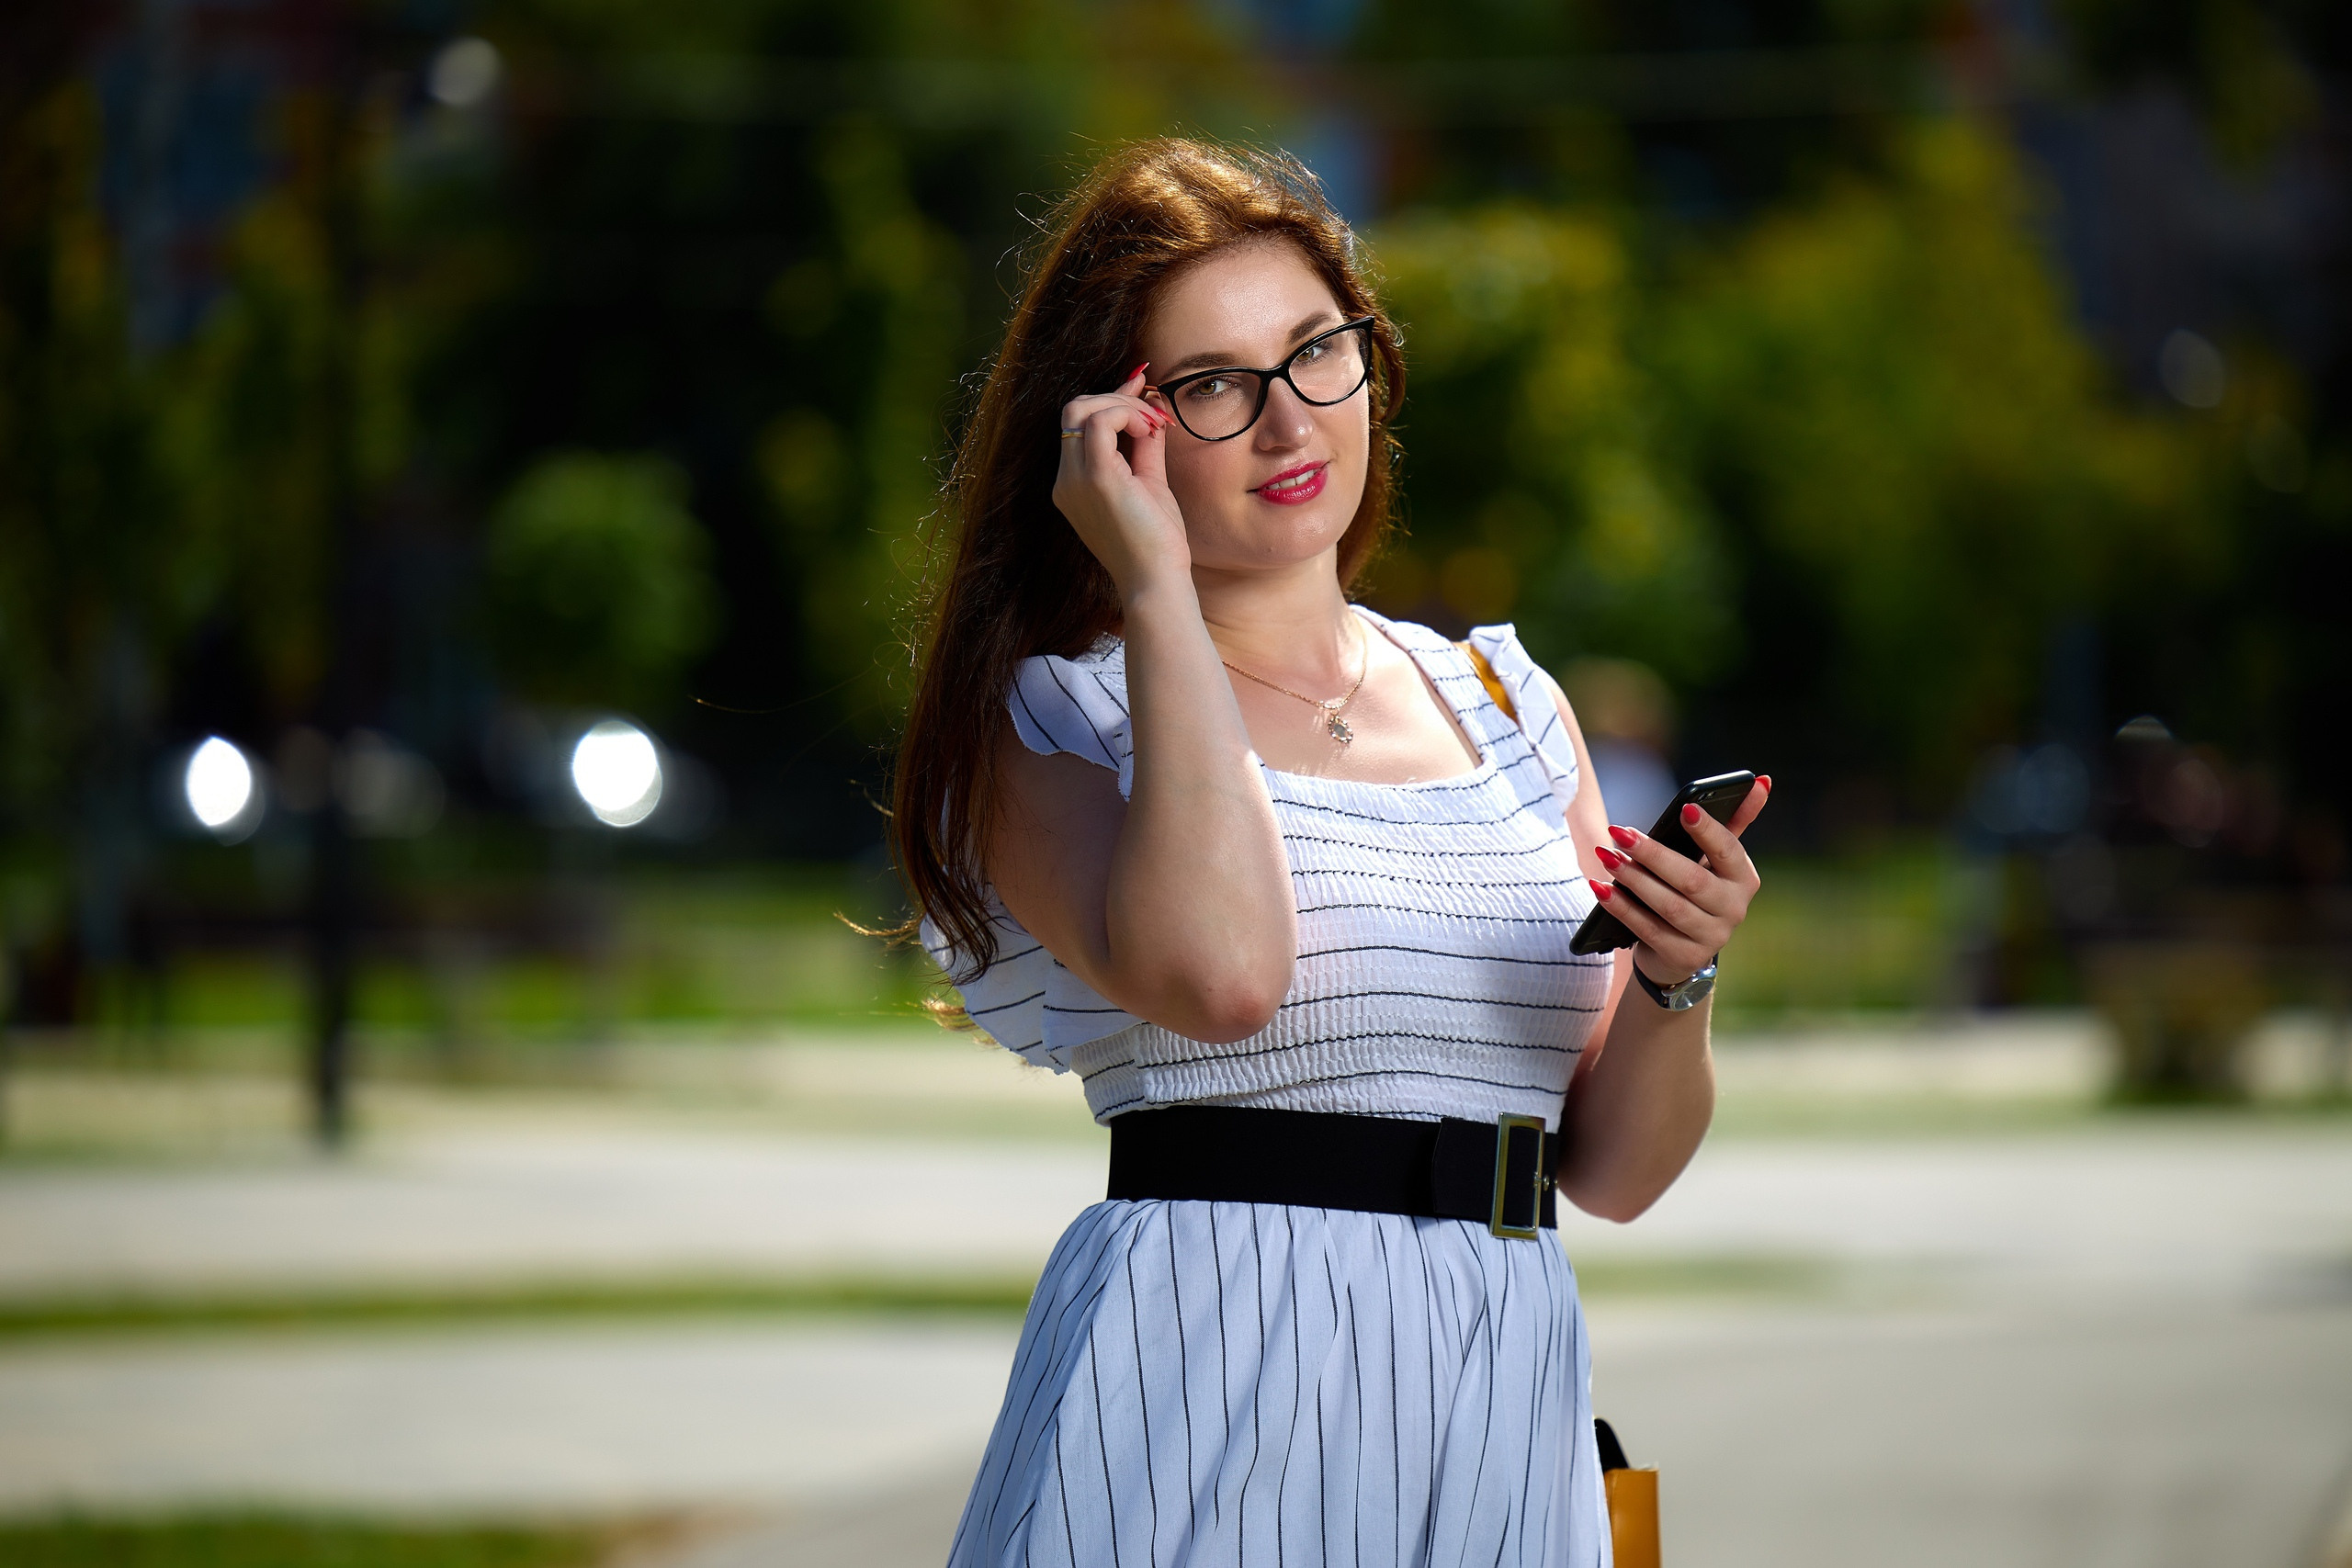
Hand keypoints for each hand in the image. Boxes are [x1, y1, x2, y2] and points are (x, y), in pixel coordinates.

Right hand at [1051, 363, 1188, 595]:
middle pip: (1075, 410)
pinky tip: (1149, 430)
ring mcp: (1075, 479)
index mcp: (1072, 484)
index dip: (1110, 400)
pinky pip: (1101, 421)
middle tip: (1155, 415)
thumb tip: (1149, 409)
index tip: (1141, 388)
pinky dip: (1127, 415)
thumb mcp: (1148, 483)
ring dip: (1124, 405)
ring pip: (1083, 408)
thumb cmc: (1155, 543)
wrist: (1155, 581)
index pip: (1078, 424)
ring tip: (1155, 425)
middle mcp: (1065, 480)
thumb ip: (1144, 446)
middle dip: (1117, 399)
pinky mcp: (1096, 478)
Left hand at [1592, 778, 1770, 984]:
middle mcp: (1734, 909)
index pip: (1728, 849)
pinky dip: (1622, 908)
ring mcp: (1712, 937)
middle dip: (1653, 854)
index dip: (1708, 830)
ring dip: (1634, 879)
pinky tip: (1601, 889)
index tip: (1684, 809)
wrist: (1680, 950)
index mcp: (1744, 878)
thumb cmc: (1695, 890)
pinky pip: (1648, 930)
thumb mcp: (1714, 859)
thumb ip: (1732, 822)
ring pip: (1669, 906)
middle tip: (1620, 832)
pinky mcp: (1684, 957)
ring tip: (1606, 857)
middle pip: (1691, 879)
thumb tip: (1761, 780)